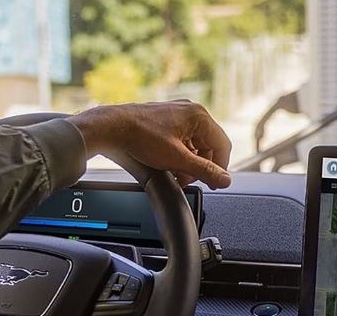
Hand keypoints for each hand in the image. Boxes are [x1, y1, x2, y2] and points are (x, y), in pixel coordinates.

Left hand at [68, 100, 232, 188]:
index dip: (220, 168)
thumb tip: (225, 179)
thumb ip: (204, 170)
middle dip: (200, 167)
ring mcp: (178, 115)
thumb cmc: (141, 136)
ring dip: (189, 164)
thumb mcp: (177, 159)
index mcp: (199, 116)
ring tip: (178, 176)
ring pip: (194, 145)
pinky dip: (179, 156)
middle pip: (208, 146)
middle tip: (191, 181)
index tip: (215, 182)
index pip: (222, 145)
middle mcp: (190, 112)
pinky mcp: (166, 121)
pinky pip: (182, 141)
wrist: (112, 128)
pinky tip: (169, 167)